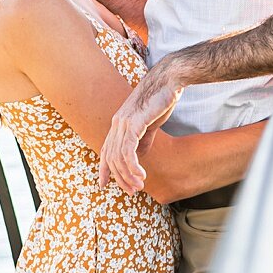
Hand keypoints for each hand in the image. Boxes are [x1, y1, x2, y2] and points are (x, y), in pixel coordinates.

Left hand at [97, 59, 183, 193]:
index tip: (103, 184)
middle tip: (133, 191)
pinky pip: (127, 151)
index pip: (106, 149)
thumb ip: (143, 139)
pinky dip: (132, 167)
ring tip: (139, 185)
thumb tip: (138, 156)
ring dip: (128, 175)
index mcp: (119, 123)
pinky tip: (142, 175)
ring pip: (118, 157)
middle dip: (120, 178)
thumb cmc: (161, 99)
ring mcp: (124, 123)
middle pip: (111, 157)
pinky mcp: (134, 123)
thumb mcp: (150, 123)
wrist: (169, 80)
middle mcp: (117, 123)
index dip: (104, 168)